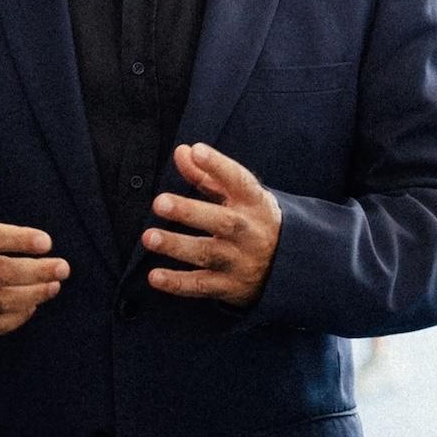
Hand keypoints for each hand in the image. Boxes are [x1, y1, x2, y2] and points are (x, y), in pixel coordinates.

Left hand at [143, 143, 281, 307]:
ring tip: (149, 237)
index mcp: (254, 203)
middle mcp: (248, 231)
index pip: (238, 180)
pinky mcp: (228, 286)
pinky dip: (178, 283)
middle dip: (189, 212)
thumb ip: (208, 174)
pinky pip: (201, 286)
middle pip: (220, 221)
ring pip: (207, 254)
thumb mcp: (238, 196)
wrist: (286, 266)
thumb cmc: (253, 220)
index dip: (218, 165)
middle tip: (159, 203)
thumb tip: (182, 151)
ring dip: (177, 246)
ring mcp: (239, 261)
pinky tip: (154, 276)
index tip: (197, 150)